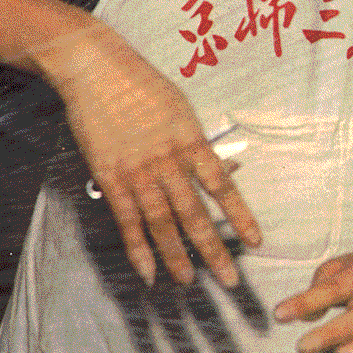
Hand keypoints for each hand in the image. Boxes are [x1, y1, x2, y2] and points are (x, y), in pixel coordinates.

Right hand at [34, 21, 260, 287]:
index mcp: (190, 140)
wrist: (97, 69)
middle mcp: (167, 161)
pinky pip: (127, 220)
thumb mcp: (181, 109)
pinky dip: (138, 248)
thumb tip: (226, 165)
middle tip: (230, 280)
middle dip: (213, 250)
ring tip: (188, 282)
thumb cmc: (143, 84)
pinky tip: (148, 271)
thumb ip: (199, 142)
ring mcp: (137, 172)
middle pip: (194, 213)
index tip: (256, 242)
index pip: (222, 185)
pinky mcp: (110, 177)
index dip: (240, 216)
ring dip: (176, 256)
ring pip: (162, 223)